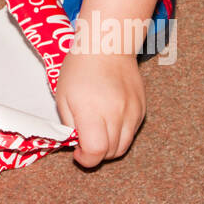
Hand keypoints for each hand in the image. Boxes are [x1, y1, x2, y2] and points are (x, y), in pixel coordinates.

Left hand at [54, 50, 143, 167]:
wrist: (107, 44)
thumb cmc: (80, 67)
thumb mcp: (62, 95)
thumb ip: (68, 124)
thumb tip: (76, 144)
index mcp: (91, 109)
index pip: (95, 151)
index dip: (86, 159)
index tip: (78, 153)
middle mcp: (115, 113)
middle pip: (110, 152)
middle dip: (95, 154)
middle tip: (85, 141)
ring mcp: (132, 111)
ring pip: (123, 147)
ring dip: (109, 148)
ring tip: (97, 133)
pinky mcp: (141, 109)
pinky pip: (132, 133)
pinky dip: (120, 134)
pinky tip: (109, 121)